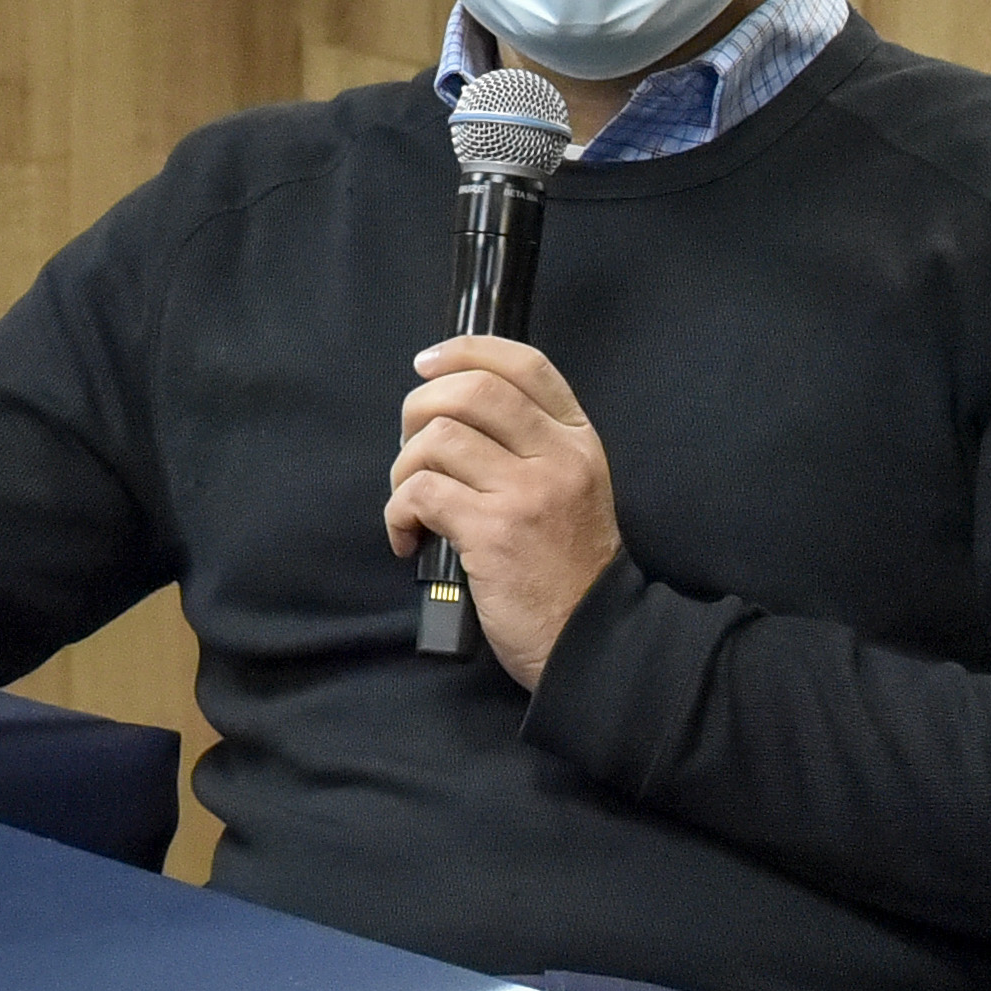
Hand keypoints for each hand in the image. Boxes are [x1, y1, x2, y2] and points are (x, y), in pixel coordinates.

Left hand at [386, 333, 622, 689]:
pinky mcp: (493, 532)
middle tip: (408, 445)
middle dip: (419, 408)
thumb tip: (449, 410)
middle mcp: (557, 457)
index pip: (525, 365)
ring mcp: (527, 493)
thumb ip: (530, 445)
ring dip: (403, 469)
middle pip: (472, 391)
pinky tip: (408, 537)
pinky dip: (398, 511)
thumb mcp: (572, 489)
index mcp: (577, 441)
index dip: (468, 350)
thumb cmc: (567, 568)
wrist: (592, 640)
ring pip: (437, 439)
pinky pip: (421, 492)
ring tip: (409, 503)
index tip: (429, 363)